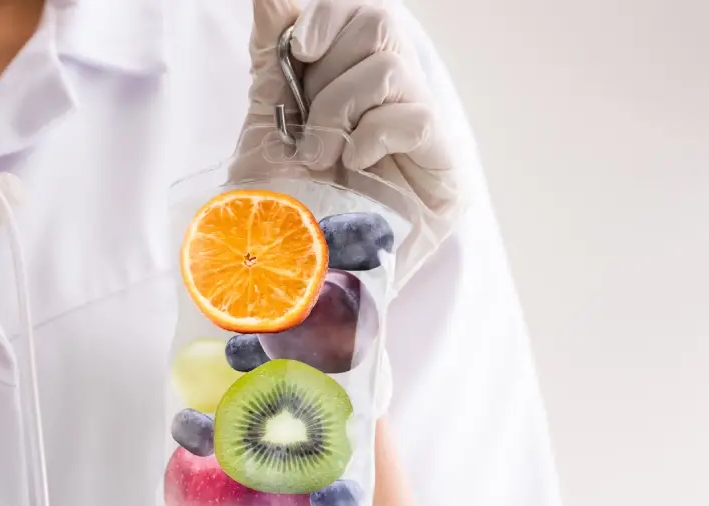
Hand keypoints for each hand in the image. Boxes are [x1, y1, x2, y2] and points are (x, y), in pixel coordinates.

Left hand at [233, 0, 457, 217]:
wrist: (279, 277)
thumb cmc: (272, 207)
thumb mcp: (265, 120)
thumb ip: (274, 54)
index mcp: (354, 85)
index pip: (362, 14)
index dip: (329, 15)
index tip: (299, 47)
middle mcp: (392, 104)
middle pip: (381, 26)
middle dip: (328, 72)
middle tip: (307, 124)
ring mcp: (421, 140)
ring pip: (393, 68)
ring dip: (340, 109)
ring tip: (321, 155)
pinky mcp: (443, 177)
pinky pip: (417, 118)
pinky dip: (373, 135)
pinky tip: (353, 166)